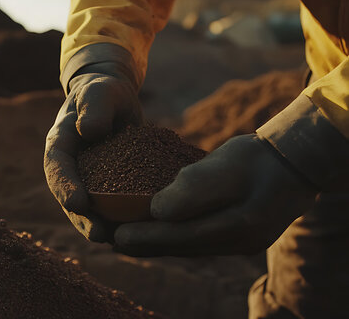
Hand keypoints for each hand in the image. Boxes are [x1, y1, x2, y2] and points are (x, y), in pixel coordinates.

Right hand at [44, 70, 141, 241]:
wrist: (114, 99)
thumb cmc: (103, 92)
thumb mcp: (99, 92)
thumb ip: (94, 107)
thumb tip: (89, 132)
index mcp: (60, 147)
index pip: (57, 169)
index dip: (65, 188)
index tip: (77, 204)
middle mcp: (71, 170)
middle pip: (72, 200)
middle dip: (84, 220)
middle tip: (100, 235)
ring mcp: (89, 182)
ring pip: (92, 211)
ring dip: (103, 228)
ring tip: (121, 242)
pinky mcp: (109, 189)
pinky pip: (113, 207)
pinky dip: (124, 220)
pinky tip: (143, 232)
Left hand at [113, 134, 318, 255]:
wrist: (296, 162)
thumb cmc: (259, 157)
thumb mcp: (226, 164)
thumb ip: (192, 188)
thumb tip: (156, 210)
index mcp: (237, 226)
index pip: (181, 236)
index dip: (146, 237)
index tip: (116, 237)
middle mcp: (237, 243)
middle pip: (180, 248)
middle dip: (144, 245)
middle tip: (110, 241)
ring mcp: (239, 243)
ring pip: (187, 248)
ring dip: (155, 244)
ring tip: (123, 241)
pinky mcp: (236, 236)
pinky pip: (196, 242)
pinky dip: (172, 239)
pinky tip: (155, 233)